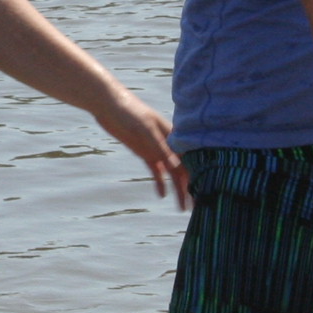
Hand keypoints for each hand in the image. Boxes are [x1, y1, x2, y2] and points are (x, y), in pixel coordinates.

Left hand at [92, 87, 187, 208]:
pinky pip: (155, 171)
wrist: (109, 105)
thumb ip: (160, 147)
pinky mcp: (145, 153)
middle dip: (189, 187)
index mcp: (173, 135)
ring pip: (170, 172)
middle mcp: (168, 144)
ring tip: (181, 207)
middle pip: (182, 169)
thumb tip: (175, 165)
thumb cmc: (130, 111)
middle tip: (194, 207)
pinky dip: (160, 182)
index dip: (197, 175)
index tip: (203, 193)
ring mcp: (156, 149)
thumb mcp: (145, 129)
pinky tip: (162, 195)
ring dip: (176, 188)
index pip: (189, 159)